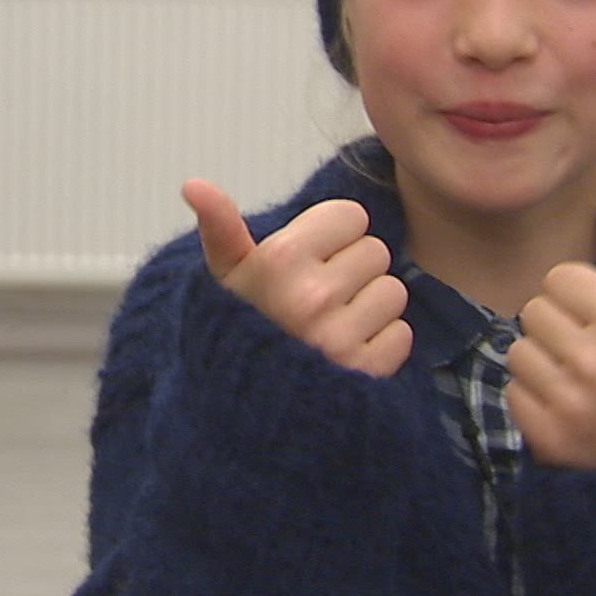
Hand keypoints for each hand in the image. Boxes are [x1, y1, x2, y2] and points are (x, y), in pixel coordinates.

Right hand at [182, 179, 411, 377]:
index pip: (351, 216)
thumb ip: (221, 226)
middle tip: (319, 298)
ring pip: (392, 292)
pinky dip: (381, 344)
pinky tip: (349, 352)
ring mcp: (340, 336)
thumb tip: (194, 183)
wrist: (243, 412)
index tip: (309, 260)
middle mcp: (313, 295)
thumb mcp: (225, 276)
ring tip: (334, 325)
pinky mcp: (366, 371)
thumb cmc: (239, 330)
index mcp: (280, 259)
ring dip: (370, 307)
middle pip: (375, 252)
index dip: (332, 236)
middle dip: (352, 271)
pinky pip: (400, 335)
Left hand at [507, 237, 595, 470]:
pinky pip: (514, 393)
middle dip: (561, 327)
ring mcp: (571, 404)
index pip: (561, 277)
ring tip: (581, 381)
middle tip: (594, 353)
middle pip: (536, 310)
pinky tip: (569, 410)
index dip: (581, 295)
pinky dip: (534, 400)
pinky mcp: (550, 438)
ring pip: (520, 351)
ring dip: (544, 363)